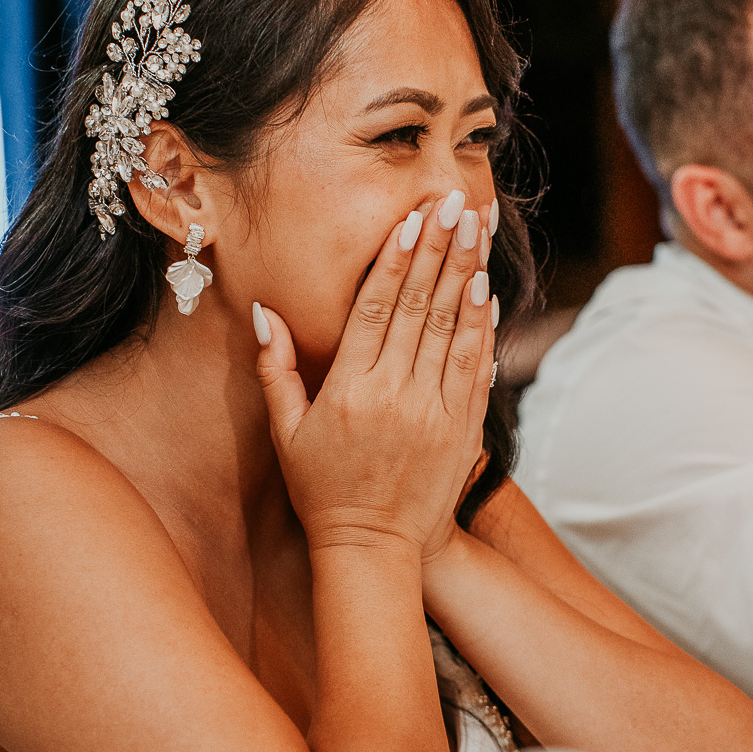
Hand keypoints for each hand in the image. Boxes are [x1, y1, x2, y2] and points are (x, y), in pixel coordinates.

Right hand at [254, 193, 495, 552]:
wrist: (374, 549)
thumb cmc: (322, 489)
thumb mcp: (286, 432)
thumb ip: (276, 369)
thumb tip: (263, 311)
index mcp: (349, 390)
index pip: (375, 308)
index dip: (396, 259)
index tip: (412, 218)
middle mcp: (395, 396)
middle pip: (420, 307)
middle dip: (439, 250)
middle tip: (455, 202)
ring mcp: (434, 412)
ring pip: (454, 330)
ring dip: (468, 275)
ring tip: (477, 230)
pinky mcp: (463, 431)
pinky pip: (476, 368)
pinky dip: (484, 327)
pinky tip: (489, 290)